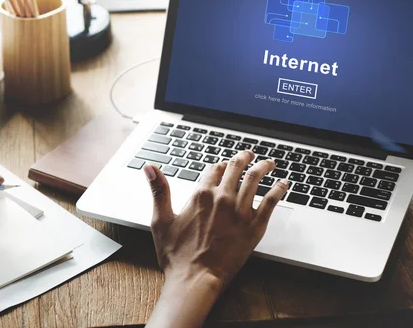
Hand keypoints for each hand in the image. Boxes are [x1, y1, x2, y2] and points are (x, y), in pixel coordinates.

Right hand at [144, 151, 288, 327]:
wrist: (195, 279)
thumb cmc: (176, 255)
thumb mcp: (161, 220)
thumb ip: (159, 190)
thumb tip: (149, 167)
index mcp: (201, 195)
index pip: (213, 169)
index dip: (218, 165)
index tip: (222, 165)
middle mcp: (222, 198)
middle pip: (236, 169)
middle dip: (243, 158)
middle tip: (248, 155)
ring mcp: (240, 212)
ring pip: (255, 179)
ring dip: (263, 167)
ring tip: (268, 163)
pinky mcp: (254, 226)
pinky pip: (271, 202)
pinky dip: (279, 190)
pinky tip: (284, 184)